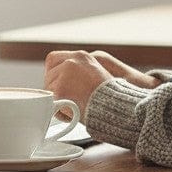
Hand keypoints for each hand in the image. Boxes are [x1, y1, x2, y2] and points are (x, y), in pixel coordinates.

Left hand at [43, 49, 160, 117]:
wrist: (122, 106)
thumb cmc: (115, 97)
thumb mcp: (97, 75)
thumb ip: (79, 74)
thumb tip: (59, 85)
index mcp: (81, 56)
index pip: (53, 59)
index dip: (53, 73)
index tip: (57, 84)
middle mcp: (72, 61)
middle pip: (49, 76)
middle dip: (55, 91)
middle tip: (67, 102)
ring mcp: (65, 74)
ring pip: (49, 90)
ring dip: (58, 102)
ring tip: (75, 109)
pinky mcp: (61, 89)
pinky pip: (52, 103)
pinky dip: (61, 112)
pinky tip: (73, 115)